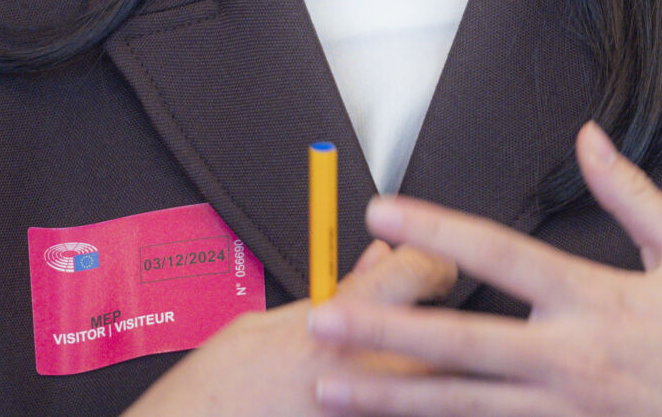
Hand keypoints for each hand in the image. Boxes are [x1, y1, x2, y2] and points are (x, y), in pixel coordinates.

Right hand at [121, 239, 457, 416]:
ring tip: (383, 367)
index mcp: (343, 322)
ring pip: (432, 383)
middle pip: (444, 330)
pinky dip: (393, 404)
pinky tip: (370, 401)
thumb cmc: (217, 392)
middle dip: (434, 322)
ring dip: (418, 370)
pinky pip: (401, 412)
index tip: (428, 266)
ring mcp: (372, 410)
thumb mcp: (266, 323)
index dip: (430, 260)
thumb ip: (335, 293)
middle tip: (411, 323)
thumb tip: (375, 261)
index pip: (424, 268)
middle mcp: (370, 367)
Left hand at [304, 122, 661, 416]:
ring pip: (461, 408)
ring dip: (390, 398)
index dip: (438, 231)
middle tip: (319, 323)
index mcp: (596, 300)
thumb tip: (588, 137)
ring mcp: (565, 414)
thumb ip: (633, 197)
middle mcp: (571, 360)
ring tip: (327, 389)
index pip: (501, 255)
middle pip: (461, 345)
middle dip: (385, 332)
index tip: (384, 210)